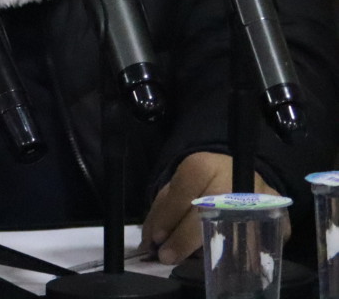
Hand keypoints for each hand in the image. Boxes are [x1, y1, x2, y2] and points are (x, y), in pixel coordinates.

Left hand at [142, 152, 284, 264]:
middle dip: (184, 239)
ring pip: (237, 230)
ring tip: (197, 262)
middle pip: (208, 213)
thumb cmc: (201, 182)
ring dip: (214, 251)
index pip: (183, 193)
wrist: (237, 169)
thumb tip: (149, 243)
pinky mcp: (280, 215)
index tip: (156, 239)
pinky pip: (264, 239)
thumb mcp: (177, 186)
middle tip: (168, 257)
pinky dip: (249, 253)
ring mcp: (261, 198)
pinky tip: (233, 260)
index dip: (168, 218)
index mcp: (203, 167)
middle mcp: (234, 180)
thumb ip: (162, 212)